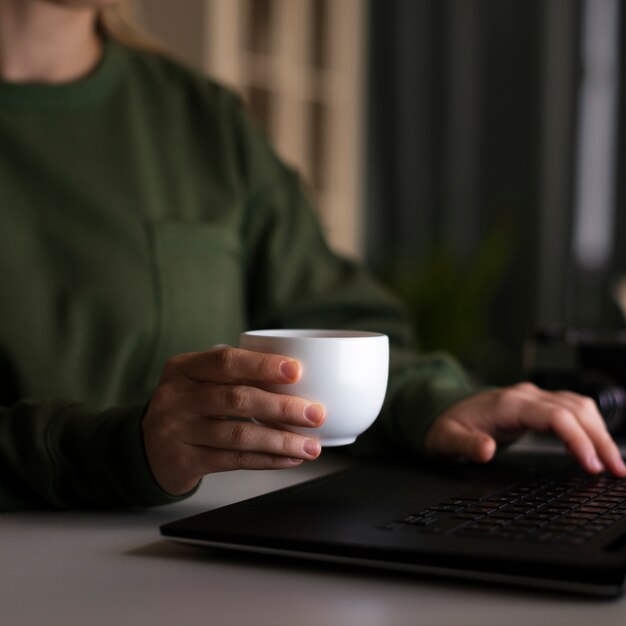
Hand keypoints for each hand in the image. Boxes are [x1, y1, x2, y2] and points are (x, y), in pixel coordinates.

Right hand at [142, 346, 324, 494]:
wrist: (146, 449)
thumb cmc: (188, 406)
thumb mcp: (198, 381)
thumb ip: (234, 373)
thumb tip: (297, 376)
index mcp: (183, 368)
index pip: (225, 361)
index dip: (262, 365)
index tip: (296, 371)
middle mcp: (177, 398)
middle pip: (236, 399)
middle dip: (282, 406)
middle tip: (315, 413)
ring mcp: (178, 431)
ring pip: (239, 435)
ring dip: (281, 440)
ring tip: (312, 445)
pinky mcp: (185, 462)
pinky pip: (234, 460)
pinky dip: (267, 460)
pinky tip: (291, 458)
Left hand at [424, 382, 625, 475]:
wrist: (443, 411)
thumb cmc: (446, 425)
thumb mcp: (446, 440)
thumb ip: (466, 445)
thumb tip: (486, 450)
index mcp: (507, 404)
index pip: (553, 415)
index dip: (576, 438)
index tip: (591, 465)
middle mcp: (525, 396)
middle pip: (574, 411)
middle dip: (600, 440)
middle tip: (617, 471)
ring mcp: (533, 397)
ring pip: (579, 407)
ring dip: (600, 432)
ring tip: (615, 464)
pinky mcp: (538, 405)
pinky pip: (573, 409)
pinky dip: (591, 426)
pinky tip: (599, 446)